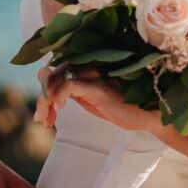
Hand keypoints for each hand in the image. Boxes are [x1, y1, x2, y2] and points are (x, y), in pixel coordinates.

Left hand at [42, 65, 162, 133]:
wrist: (146, 116)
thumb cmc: (118, 106)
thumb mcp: (87, 100)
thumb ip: (66, 90)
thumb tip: (41, 74)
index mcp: (85, 69)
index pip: (54, 73)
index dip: (44, 93)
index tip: (44, 117)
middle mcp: (88, 67)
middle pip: (53, 75)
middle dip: (42, 99)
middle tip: (41, 120)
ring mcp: (94, 76)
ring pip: (58, 80)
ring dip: (45, 101)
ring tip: (46, 120)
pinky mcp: (99, 87)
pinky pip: (71, 85)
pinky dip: (58, 97)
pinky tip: (59, 110)